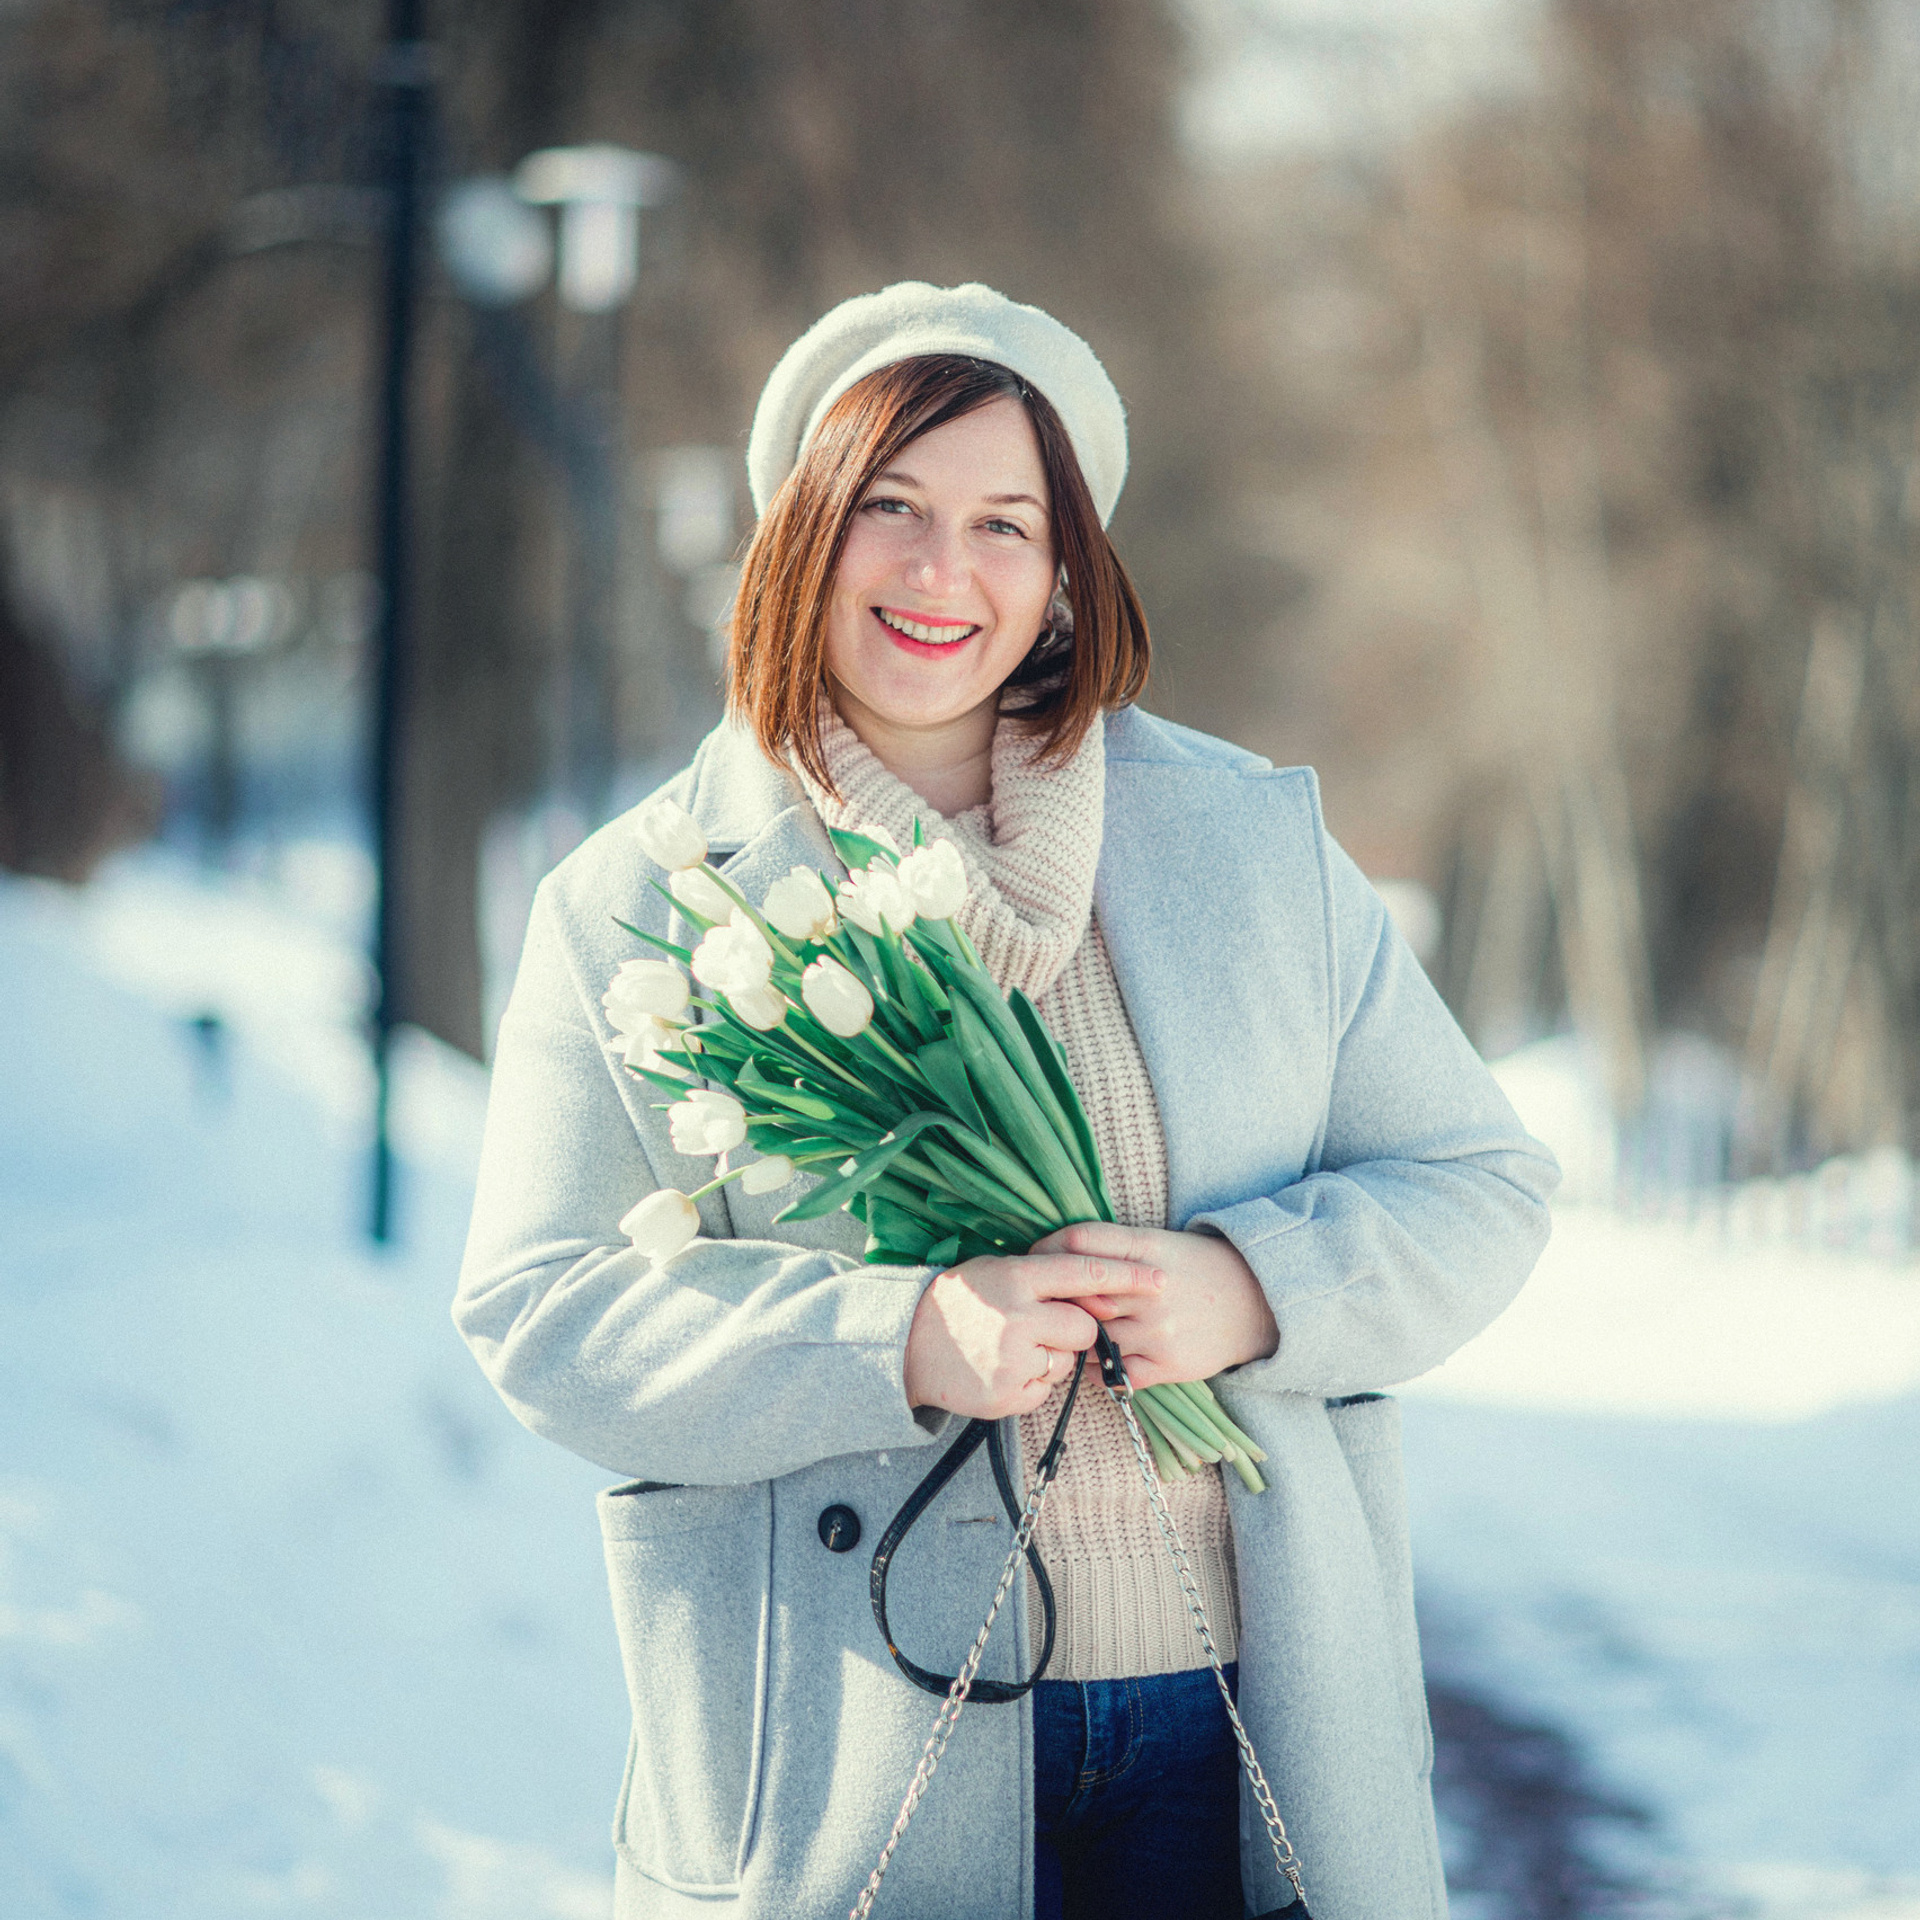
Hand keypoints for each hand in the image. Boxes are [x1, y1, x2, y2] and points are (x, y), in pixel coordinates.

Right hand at [903, 1250, 1165, 1419]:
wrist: (907, 1342)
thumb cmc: (961, 1300)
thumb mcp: (997, 1270)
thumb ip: (1044, 1276)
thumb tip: (1100, 1288)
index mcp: (1017, 1276)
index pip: (1086, 1271)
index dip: (1128, 1277)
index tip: (1160, 1281)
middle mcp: (1018, 1316)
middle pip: (1085, 1327)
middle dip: (1076, 1329)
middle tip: (1044, 1325)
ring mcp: (1012, 1358)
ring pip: (1068, 1362)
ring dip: (1052, 1357)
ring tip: (1013, 1347)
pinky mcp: (1008, 1395)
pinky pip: (1046, 1390)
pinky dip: (1033, 1382)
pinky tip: (1003, 1369)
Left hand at [1026, 1223, 1277, 1388]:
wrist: (1256, 1301)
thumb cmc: (1196, 1268)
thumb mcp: (1158, 1242)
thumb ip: (1113, 1249)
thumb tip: (1054, 1256)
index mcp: (1147, 1247)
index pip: (1080, 1242)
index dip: (1048, 1249)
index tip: (1035, 1260)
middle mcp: (1151, 1288)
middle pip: (1079, 1293)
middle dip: (1056, 1301)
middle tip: (1041, 1305)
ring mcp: (1159, 1329)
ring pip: (1091, 1339)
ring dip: (1075, 1340)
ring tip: (1068, 1336)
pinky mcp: (1169, 1365)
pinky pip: (1114, 1374)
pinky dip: (1097, 1370)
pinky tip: (1096, 1361)